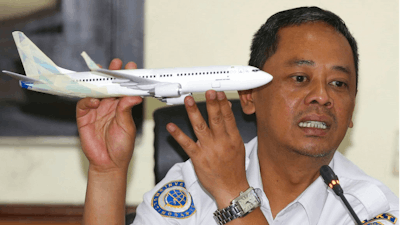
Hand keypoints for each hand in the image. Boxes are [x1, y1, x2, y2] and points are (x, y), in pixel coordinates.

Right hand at [76, 59, 142, 172]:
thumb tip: (135, 96)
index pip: (123, 88)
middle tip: (116, 63)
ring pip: (95, 92)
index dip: (126, 77)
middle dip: (111, 74)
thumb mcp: (127, 127)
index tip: (131, 67)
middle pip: (109, 86)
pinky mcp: (84, 118)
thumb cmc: (121, 147)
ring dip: (98, 83)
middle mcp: (108, 106)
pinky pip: (83, 105)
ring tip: (103, 75)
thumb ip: (126, 111)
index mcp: (121, 107)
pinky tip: (94, 100)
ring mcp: (96, 111)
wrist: (108, 164)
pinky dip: (87, 100)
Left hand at [167, 90, 248, 208]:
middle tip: (208, 92)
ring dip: (194, 113)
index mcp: (232, 138)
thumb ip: (231, 128)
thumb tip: (228, 111)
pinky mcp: (198, 158)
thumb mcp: (239, 146)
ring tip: (189, 101)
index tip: (218, 93)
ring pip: (200, 128)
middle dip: (211, 104)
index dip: (223, 103)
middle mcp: (221, 142)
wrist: (231, 188)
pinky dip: (178, 135)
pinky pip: (186, 144)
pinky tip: (171, 126)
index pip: (228, 117)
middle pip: (216, 119)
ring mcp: (208, 149)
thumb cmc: (234, 169)